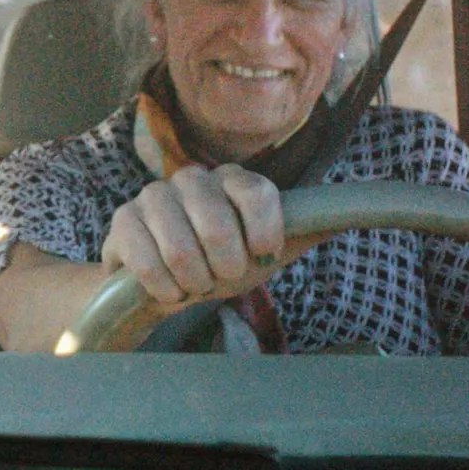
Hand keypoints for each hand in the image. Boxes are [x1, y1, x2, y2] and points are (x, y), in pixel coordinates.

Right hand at [99, 164, 290, 308]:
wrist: (165, 283)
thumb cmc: (220, 263)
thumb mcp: (267, 252)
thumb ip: (302, 232)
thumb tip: (346, 217)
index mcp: (231, 180)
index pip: (254, 191)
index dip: (262, 229)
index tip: (262, 254)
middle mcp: (190, 179)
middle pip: (216, 223)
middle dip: (225, 266)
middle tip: (222, 277)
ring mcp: (152, 197)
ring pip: (181, 245)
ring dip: (194, 279)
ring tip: (195, 284)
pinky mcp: (122, 222)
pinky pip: (147, 260)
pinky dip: (165, 287)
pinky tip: (169, 290)